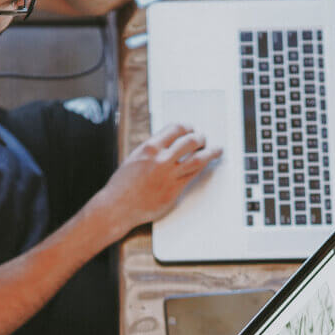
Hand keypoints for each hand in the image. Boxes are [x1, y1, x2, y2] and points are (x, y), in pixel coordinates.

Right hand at [102, 123, 222, 231]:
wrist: (117, 207)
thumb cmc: (123, 185)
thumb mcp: (135, 158)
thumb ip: (153, 149)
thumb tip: (168, 143)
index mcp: (149, 147)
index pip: (176, 128)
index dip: (188, 127)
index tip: (191, 129)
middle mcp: (161, 159)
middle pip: (190, 141)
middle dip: (200, 138)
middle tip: (204, 139)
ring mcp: (169, 176)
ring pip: (197, 159)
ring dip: (210, 152)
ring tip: (216, 150)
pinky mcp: (174, 191)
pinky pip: (193, 176)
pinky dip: (202, 168)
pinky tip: (207, 165)